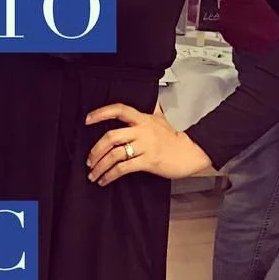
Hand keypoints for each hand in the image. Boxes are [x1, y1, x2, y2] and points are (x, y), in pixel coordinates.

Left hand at [85, 102, 212, 184]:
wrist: (190, 153)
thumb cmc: (174, 138)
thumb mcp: (161, 119)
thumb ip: (151, 109)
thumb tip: (150, 99)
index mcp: (143, 119)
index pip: (119, 110)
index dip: (101, 113)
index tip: (87, 120)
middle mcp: (142, 131)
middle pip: (111, 137)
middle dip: (95, 150)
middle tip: (89, 160)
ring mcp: (145, 146)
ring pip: (115, 155)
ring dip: (100, 166)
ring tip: (93, 174)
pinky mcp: (148, 161)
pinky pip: (123, 168)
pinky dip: (110, 175)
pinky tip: (105, 180)